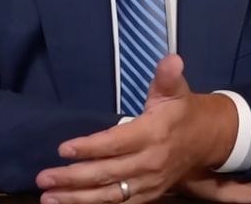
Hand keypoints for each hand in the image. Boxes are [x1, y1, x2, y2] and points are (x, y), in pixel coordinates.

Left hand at [37, 55, 236, 203]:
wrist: (207, 140)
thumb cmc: (183, 111)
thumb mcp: (176, 90)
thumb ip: (167, 77)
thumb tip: (171, 60)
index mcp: (153, 134)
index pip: (116, 143)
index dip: (89, 147)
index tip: (62, 149)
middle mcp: (150, 163)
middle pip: (107, 174)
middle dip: (73, 178)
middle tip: (43, 178)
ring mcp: (149, 183)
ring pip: (110, 196)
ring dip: (78, 199)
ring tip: (49, 198)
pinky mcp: (149, 195)